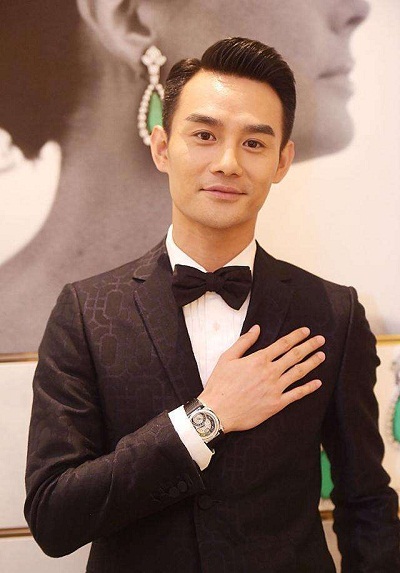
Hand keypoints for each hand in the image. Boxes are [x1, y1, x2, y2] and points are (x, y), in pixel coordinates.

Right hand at [198, 325, 324, 432]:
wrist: (218, 411)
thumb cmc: (220, 384)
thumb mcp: (227, 358)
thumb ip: (244, 342)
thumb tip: (257, 328)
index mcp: (259, 359)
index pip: (283, 344)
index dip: (296, 336)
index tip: (306, 331)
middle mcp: (270, 372)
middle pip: (295, 356)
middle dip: (309, 346)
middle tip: (320, 340)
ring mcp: (275, 388)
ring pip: (299, 373)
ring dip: (312, 363)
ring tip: (322, 356)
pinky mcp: (277, 404)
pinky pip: (297, 394)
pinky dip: (309, 388)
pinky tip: (318, 383)